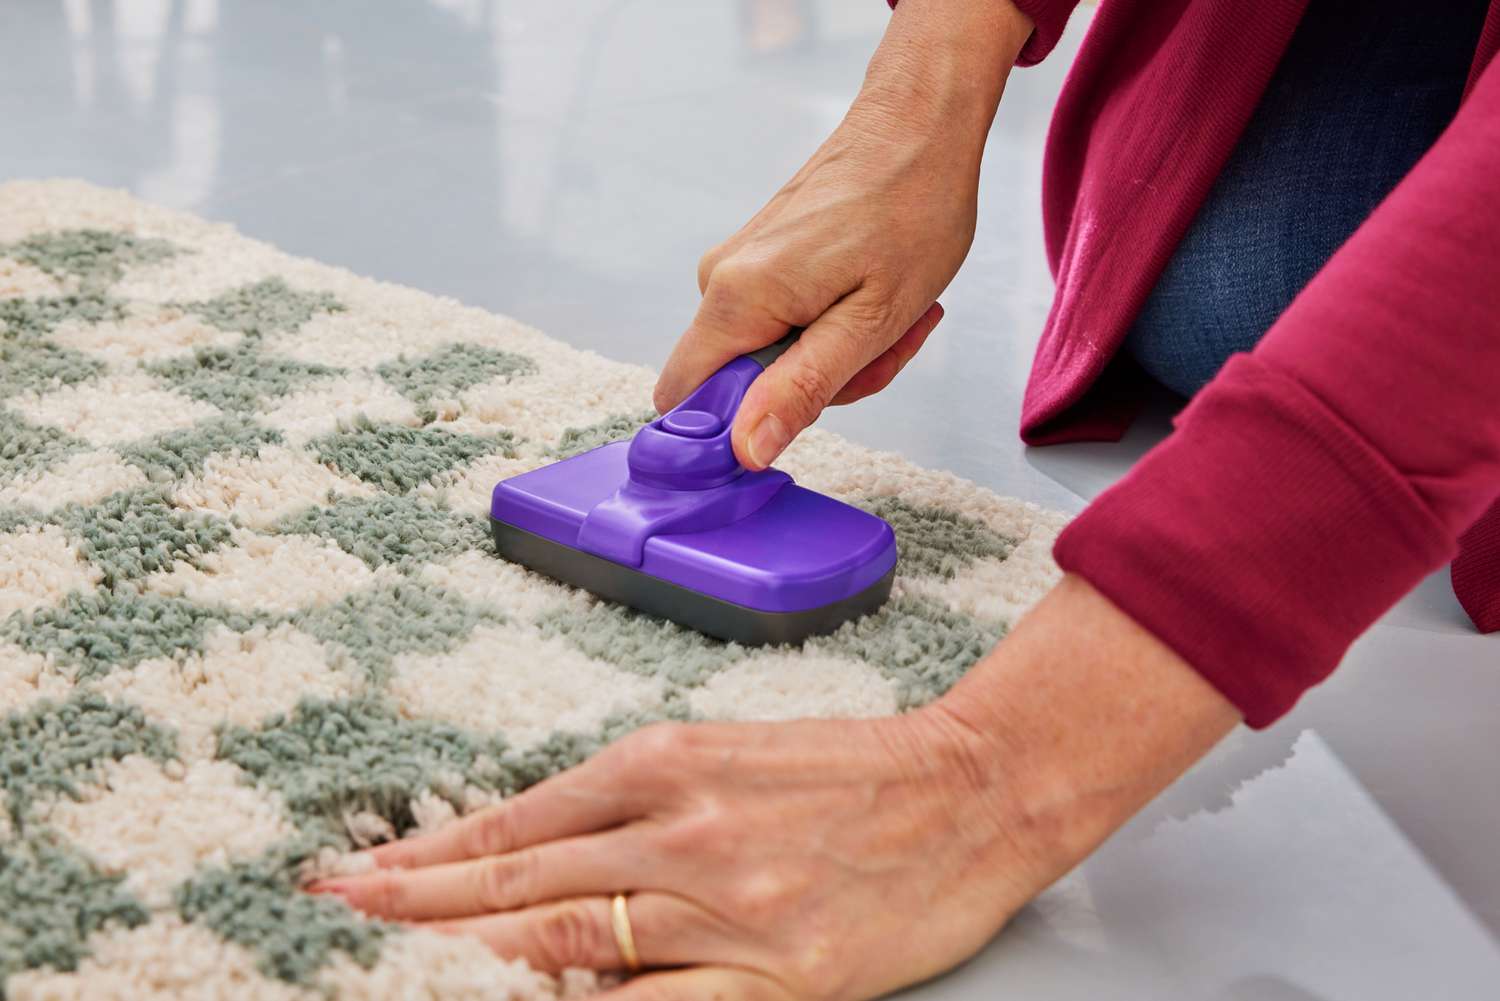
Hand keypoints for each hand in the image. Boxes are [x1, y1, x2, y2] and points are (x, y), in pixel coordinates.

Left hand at [308, 710, 1041, 999]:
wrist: (971, 789)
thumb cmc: (852, 768)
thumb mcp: (726, 754)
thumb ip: (634, 799)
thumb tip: (535, 851)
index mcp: (666, 762)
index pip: (517, 821)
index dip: (428, 855)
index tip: (360, 875)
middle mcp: (679, 830)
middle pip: (517, 880)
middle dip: (412, 908)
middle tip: (329, 920)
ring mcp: (724, 906)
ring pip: (562, 941)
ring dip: (462, 960)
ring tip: (385, 968)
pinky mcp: (775, 975)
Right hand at [654, 0, 1035, 470]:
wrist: (919, 123)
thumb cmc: (911, 209)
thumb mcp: (870, 321)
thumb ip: (802, 389)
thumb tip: (744, 450)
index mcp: (736, 298)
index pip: (685, 400)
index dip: (734, 429)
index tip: (805, 412)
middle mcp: (719, 281)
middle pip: (742, 385)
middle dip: (817, 386)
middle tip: (883, 344)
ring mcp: (737, 268)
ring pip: (772, 358)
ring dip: (838, 355)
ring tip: (893, 312)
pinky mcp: (758, 261)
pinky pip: (784, 325)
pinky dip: (834, 326)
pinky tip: (875, 295)